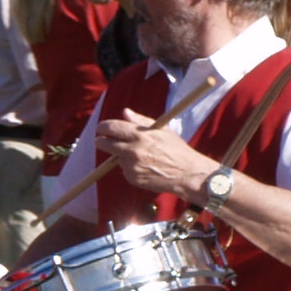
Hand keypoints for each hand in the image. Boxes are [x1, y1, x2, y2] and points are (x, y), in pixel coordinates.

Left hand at [94, 111, 213, 199]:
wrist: (187, 174)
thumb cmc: (177, 150)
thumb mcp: (162, 130)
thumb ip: (141, 120)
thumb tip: (125, 112)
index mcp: (140, 134)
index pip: (111, 127)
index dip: (103, 127)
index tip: (102, 128)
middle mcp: (132, 150)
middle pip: (103, 143)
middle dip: (102, 141)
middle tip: (104, 140)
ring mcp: (131, 166)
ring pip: (115, 157)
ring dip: (121, 155)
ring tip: (141, 156)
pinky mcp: (132, 178)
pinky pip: (124, 170)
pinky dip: (129, 168)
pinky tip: (145, 167)